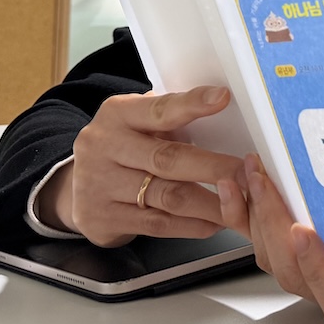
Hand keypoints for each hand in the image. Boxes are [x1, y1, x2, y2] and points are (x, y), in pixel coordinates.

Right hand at [40, 86, 244, 247]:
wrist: (77, 185)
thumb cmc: (125, 147)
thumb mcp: (138, 123)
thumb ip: (170, 118)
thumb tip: (223, 109)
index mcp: (117, 114)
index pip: (159, 109)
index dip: (191, 104)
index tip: (222, 98)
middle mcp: (104, 146)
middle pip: (167, 158)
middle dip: (213, 167)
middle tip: (246, 173)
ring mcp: (100, 185)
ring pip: (166, 196)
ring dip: (209, 203)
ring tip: (238, 203)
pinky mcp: (103, 218)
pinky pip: (157, 225)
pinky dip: (191, 225)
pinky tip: (213, 223)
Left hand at [218, 153, 323, 323]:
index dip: (317, 268)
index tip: (304, 234)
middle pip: (292, 271)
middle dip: (274, 222)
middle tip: (268, 184)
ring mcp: (303, 279)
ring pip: (269, 256)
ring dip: (256, 212)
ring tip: (255, 173)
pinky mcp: (286, 259)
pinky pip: (257, 243)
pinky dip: (242, 215)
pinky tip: (234, 188)